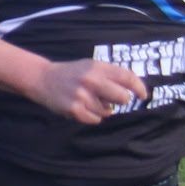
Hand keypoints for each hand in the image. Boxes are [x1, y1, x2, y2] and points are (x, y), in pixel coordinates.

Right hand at [33, 56, 147, 124]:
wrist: (42, 78)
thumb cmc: (72, 73)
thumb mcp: (91, 66)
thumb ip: (111, 75)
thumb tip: (133, 90)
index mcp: (98, 67)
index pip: (127, 77)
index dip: (139, 88)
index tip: (142, 96)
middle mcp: (91, 80)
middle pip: (122, 98)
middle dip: (120, 101)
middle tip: (111, 100)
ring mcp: (82, 95)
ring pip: (108, 111)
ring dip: (102, 109)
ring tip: (89, 101)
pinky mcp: (73, 109)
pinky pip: (94, 119)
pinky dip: (92, 117)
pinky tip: (83, 108)